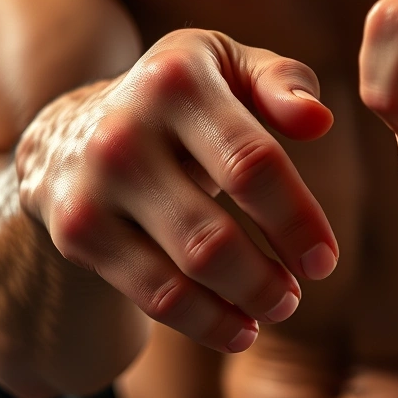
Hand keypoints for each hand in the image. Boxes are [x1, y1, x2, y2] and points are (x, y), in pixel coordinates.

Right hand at [15, 29, 338, 352]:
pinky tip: (240, 329)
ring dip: (243, 304)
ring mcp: (94, 187)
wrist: (73, 131)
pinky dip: (206, 322)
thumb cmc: (182, 103)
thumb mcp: (228, 68)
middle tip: (297, 293)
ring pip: (184, 272)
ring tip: (278, 307)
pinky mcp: (78, 233)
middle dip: (267, 279)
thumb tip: (319, 121)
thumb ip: (282, 82)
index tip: (324, 260)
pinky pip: (154, 296)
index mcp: (176, 80)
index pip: (253, 164)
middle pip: (214, 235)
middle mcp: (125, 132)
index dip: (297, 220)